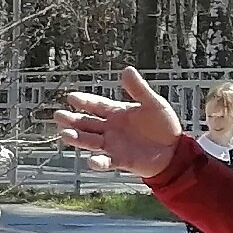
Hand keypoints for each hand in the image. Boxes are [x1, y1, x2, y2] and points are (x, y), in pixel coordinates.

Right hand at [52, 66, 187, 180]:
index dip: (84, 102)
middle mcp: (110, 129)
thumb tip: (126, 70)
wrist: (174, 151)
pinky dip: (98, 163)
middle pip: (87, 123)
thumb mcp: (154, 104)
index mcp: (117, 113)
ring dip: (78, 138)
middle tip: (58, 115)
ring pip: (91, 141)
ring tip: (65, 134)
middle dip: (72, 120)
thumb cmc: (164, 126)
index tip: (71, 97)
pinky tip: (91, 160)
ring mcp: (113, 145)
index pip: (96, 106)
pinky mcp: (120, 160)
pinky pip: (107, 162)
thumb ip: (139, 89)